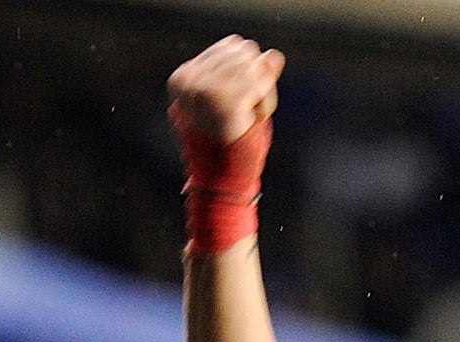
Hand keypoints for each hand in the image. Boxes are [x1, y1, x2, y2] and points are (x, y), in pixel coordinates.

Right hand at [168, 35, 284, 145]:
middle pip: (246, 52)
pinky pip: (261, 85)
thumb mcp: (241, 101)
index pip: (233, 45)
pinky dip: (265, 103)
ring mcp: (204, 89)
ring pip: (255, 66)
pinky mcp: (224, 101)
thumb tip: (275, 55)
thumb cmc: (229, 143)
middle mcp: (190, 78)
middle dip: (257, 80)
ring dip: (262, 94)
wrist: (220, 179)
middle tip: (246, 112)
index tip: (239, 99)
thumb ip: (255, 75)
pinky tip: (252, 120)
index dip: (247, 69)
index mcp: (185, 74)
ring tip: (247, 117)